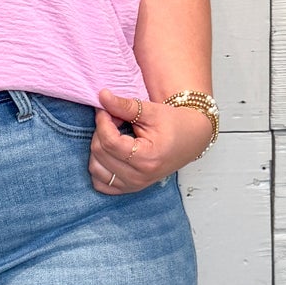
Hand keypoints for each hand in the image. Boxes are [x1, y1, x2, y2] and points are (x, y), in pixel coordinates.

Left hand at [92, 87, 213, 193]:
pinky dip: (99, 167)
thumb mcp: (151, 111)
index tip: (106, 109)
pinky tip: (108, 153)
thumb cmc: (174, 124)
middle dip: (101, 131)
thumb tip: (102, 96)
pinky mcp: (129, 188)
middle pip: (100, 153)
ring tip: (112, 135)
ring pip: (95, 168)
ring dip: (98, 148)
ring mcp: (133, 185)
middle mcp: (139, 177)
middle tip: (114, 119)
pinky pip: (100, 184)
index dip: (102, 121)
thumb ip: (125, 105)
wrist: (190, 139)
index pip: (109, 141)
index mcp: (147, 158)